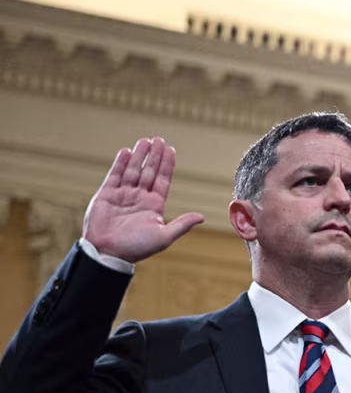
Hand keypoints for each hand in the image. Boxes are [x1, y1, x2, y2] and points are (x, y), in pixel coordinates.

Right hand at [82, 138, 204, 262]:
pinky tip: (126, 152)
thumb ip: (182, 225)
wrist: (108, 253)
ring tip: (145, 141)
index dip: (167, 165)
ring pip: (133, 170)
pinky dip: (120, 163)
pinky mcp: (106, 195)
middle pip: (149, 171)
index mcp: (154, 205)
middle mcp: (139, 197)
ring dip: (139, 156)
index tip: (171, 150)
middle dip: (154, 156)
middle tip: (159, 139)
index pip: (162, 180)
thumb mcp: (163, 236)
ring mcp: (123, 195)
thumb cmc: (136, 248)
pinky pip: (115, 175)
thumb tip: (202, 217)